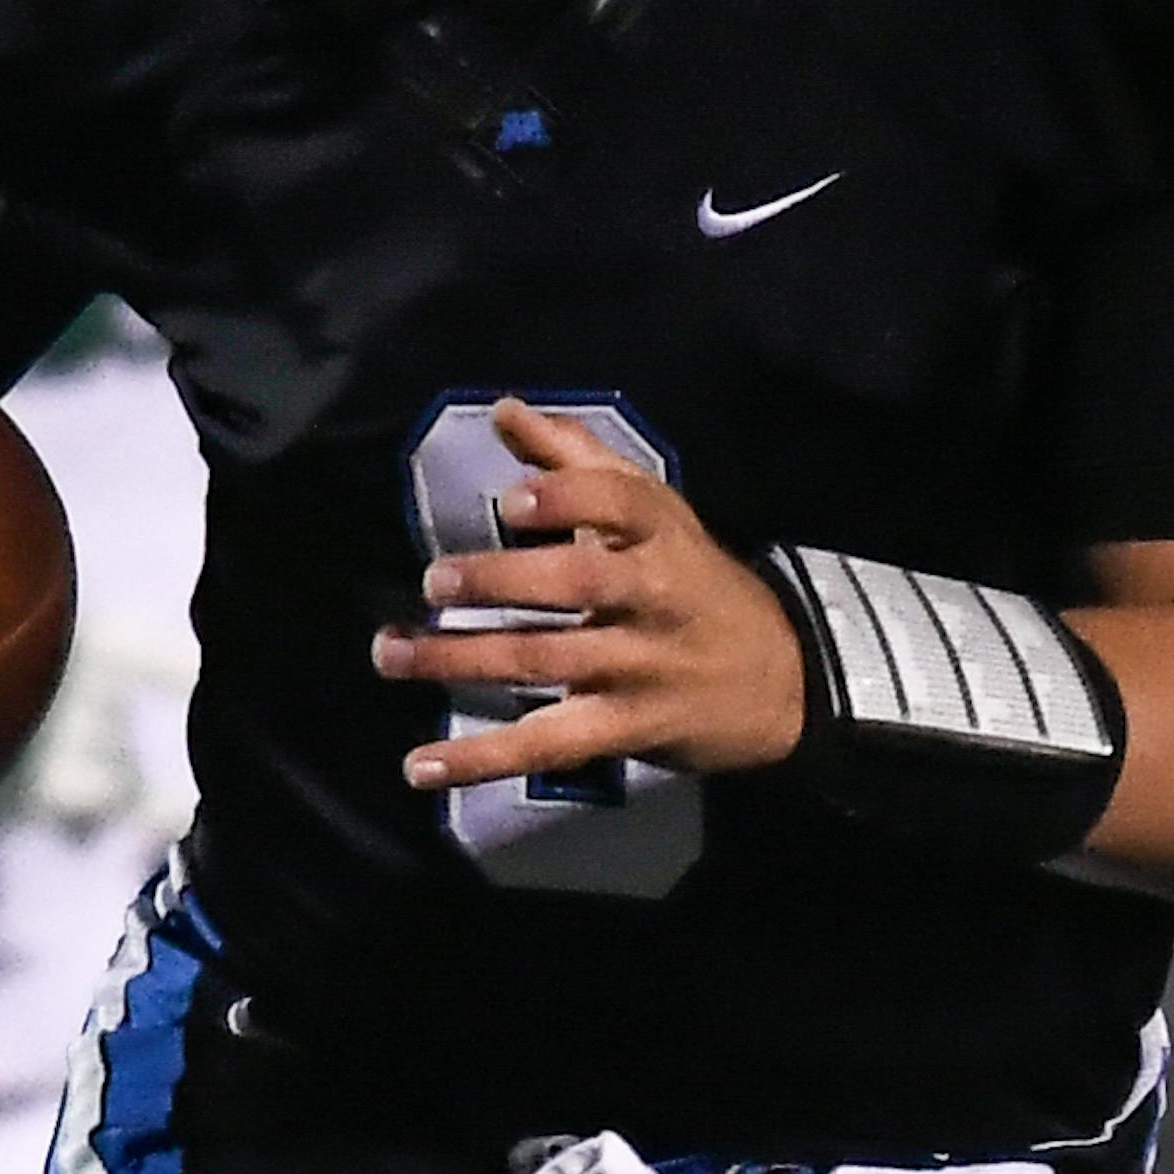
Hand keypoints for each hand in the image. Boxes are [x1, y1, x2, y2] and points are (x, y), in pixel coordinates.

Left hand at [374, 397, 805, 792]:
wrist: (781, 677)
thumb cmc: (695, 577)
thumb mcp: (653, 509)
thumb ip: (574, 459)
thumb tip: (503, 409)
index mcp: (658, 532)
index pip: (618, 503)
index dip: (566, 500)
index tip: (511, 500)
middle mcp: (651, 595)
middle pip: (577, 584)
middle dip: (501, 581)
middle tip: (432, 582)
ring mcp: (637, 666)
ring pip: (545, 661)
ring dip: (461, 660)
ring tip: (391, 654)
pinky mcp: (624, 728)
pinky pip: (546, 742)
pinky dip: (481, 757)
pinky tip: (419, 764)